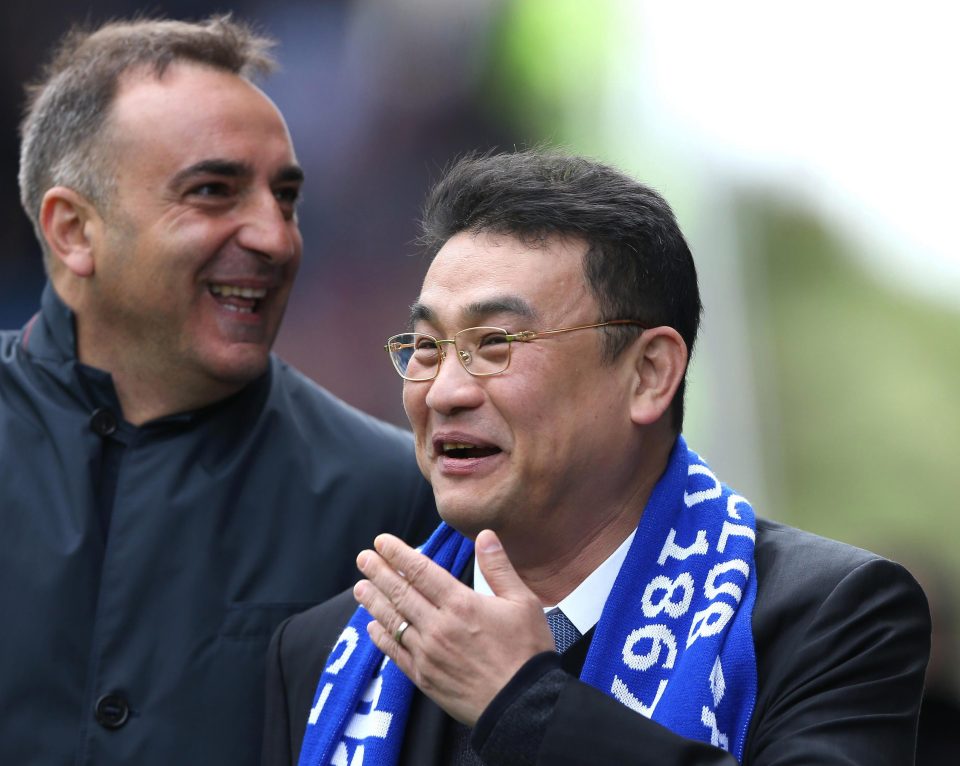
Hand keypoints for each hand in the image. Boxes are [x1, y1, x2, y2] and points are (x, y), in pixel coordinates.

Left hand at [353, 529, 555, 725]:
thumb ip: (499, 567)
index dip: (398, 554)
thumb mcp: (523, 602)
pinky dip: (381, 637)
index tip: (381, 542)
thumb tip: (485, 536)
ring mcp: (427, 653)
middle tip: (363, 558)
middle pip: (400, 593)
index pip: (421, 571)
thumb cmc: (527, 652)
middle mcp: (438, 626)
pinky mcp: (424, 677)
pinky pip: (395, 653)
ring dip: (374, 602)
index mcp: (461, 604)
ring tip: (360, 587)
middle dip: (379, 572)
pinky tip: (372, 626)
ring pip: (393, 621)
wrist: (522, 705)